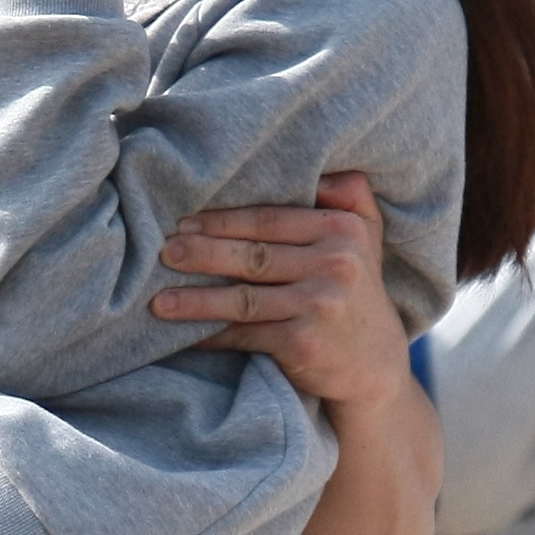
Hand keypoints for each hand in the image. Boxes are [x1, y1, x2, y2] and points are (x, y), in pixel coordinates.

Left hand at [152, 174, 407, 402]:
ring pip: (242, 298)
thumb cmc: (357, 294)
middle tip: (163, 251)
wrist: (375, 367)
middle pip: (252, 255)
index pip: (270, 218)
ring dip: (194, 300)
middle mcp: (335, 264)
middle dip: (201, 253)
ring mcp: (319, 305)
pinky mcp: (303, 343)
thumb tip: (317, 166)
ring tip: (158, 300)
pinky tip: (186, 335)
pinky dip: (212, 335)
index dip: (223, 220)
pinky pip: (244, 334)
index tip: (185, 221)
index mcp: (343, 229)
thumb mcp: (367, 237)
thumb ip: (350, 193)